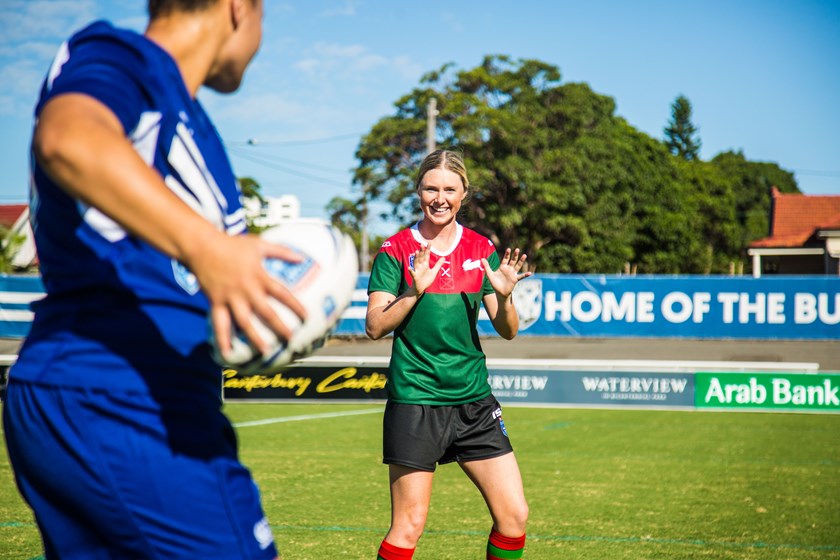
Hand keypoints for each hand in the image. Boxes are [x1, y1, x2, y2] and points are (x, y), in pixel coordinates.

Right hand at [186, 232, 306, 354]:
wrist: (202, 247)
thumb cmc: (233, 245)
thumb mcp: (259, 245)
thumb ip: (281, 251)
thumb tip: (302, 258)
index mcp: (259, 277)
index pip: (282, 293)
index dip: (295, 306)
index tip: (306, 317)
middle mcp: (246, 290)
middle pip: (266, 312)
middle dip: (279, 327)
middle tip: (290, 339)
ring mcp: (231, 298)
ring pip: (244, 322)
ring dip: (255, 338)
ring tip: (265, 351)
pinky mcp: (216, 302)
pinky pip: (219, 323)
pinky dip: (222, 339)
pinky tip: (227, 353)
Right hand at [409, 243, 444, 295]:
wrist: (421, 288)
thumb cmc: (426, 279)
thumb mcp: (434, 272)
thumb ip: (438, 264)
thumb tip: (444, 257)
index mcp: (425, 264)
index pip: (426, 255)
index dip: (428, 249)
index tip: (429, 243)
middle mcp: (420, 266)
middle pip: (421, 257)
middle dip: (421, 251)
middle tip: (422, 244)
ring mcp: (417, 271)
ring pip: (416, 263)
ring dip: (416, 258)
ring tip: (416, 252)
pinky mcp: (415, 276)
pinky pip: (412, 273)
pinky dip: (411, 270)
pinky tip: (409, 267)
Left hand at [481, 248, 531, 297]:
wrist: (499, 292)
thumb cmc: (495, 283)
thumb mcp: (490, 274)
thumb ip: (486, 266)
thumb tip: (481, 258)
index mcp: (503, 267)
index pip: (505, 259)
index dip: (507, 254)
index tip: (509, 249)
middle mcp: (509, 269)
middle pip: (513, 260)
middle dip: (515, 255)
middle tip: (517, 249)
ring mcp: (513, 274)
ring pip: (518, 266)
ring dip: (521, 261)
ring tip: (524, 255)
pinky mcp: (515, 279)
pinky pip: (521, 276)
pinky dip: (525, 275)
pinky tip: (530, 273)